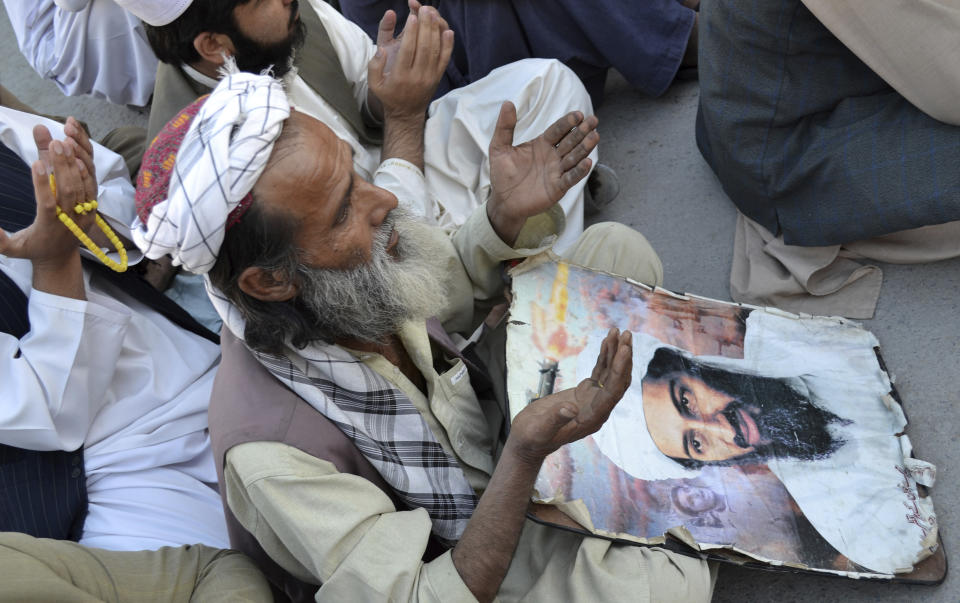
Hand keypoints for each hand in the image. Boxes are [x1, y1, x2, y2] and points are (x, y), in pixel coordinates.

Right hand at [0, 122, 96, 266]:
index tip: (36, 163)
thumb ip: (0, 241)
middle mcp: (70, 219)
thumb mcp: (13, 249)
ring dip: (75, 161)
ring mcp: (84, 213)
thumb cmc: (33, 248)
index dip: (42, 185)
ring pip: (83, 184)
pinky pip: (91, 184)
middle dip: (62, 165)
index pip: (48, 204)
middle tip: (55, 142)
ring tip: (66, 139)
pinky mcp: (92, 206)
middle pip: (69, 190)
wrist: (60, 257)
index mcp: (49, 227)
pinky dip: (86, 167)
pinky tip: (78, 149)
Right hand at [368, 3, 453, 120]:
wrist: (406, 114)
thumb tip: (382, 49)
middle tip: (424, 9)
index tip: (412, 16)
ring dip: (436, 30)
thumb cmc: (389, 95)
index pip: (408, 50)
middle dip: (425, 25)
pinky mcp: (438, 77)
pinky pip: (445, 59)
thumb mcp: (374, 84)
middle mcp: (417, 76)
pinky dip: (448, 44)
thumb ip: (374, 65)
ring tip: (432, 13)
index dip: (411, 32)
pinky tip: (448, 30)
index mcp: (400, 76)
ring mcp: (430, 77)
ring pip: (435, 50)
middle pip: (424, 47)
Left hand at [486, 102, 598, 245]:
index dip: (567, 123)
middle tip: (593, 120)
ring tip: (594, 136)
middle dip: (582, 131)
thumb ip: (505, 127)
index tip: (578, 115)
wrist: (503, 200)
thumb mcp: (499, 148)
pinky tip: (587, 162)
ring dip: (584, 148)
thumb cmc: (502, 174)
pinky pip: (570, 178)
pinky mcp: (558, 187)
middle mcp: (553, 156)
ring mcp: (557, 171)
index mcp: (542, 144)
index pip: (558, 130)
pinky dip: (579, 171)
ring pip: (574, 157)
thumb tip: (508, 102)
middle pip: (570, 141)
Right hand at [508, 328, 631, 464]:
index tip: (624, 350)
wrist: (528, 441)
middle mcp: (598, 408)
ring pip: (611, 374)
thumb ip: (555, 420)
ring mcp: (593, 400)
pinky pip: (599, 373)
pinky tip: (607, 342)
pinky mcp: (585, 393)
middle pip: (618, 381)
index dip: (620, 370)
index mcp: (592, 418)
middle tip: (626, 334)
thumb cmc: (533, 438)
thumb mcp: (540, 430)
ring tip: (619, 331)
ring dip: (616, 353)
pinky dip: (604, 357)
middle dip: (623, 357)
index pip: (613, 392)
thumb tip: (570, 409)